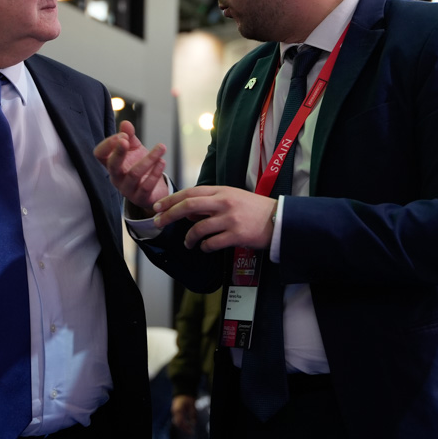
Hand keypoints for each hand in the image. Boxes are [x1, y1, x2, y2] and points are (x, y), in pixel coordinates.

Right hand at [93, 121, 168, 211]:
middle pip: (112, 166)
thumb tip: (125, 123)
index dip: (108, 144)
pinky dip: (155, 173)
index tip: (123, 135)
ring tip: (161, 147)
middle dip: (118, 152)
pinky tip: (162, 161)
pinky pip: (146, 187)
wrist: (154, 190)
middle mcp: (116, 178)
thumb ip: (129, 136)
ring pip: (134, 174)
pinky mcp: (140, 198)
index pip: (99, 154)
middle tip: (126, 139)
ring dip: (149, 159)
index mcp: (111, 164)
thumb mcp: (134, 149)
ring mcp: (127, 189)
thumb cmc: (140, 165)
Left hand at [152, 185, 276, 250]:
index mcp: (222, 191)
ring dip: (188, 238)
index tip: (157, 206)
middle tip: (157, 222)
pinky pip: (212, 243)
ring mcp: (230, 219)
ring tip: (187, 243)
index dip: (171, 199)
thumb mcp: (232, 198)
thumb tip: (187, 211)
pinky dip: (204, 247)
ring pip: (198, 228)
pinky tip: (204, 247)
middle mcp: (224, 202)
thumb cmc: (254, 209)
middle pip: (188, 205)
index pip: (190, 192)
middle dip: (169, 214)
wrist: (280, 219)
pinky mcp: (237, 235)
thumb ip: (210, 202)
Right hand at [171, 395, 196, 433]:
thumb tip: (194, 423)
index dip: (185, 428)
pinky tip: (187, 425)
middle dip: (184, 428)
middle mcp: (174, 412)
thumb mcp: (192, 406)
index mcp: (178, 410)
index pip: (180, 422)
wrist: (182, 391)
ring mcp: (174, 411)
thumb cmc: (188, 397)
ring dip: (183, 426)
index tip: (191, 431)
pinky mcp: (175, 411)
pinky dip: (182, 423)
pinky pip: (177, 419)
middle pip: (177, 424)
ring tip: (189, 429)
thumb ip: (193, 414)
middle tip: (191, 432)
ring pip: (177, 422)